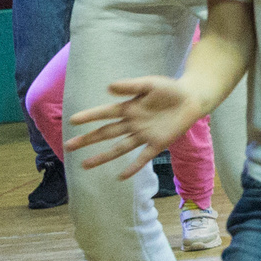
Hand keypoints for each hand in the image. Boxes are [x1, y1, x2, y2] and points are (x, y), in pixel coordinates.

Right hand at [65, 76, 201, 177]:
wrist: (192, 99)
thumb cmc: (169, 89)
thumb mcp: (149, 84)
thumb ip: (130, 86)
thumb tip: (108, 87)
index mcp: (129, 108)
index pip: (105, 113)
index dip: (90, 116)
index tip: (73, 120)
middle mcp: (132, 124)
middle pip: (106, 133)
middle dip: (88, 140)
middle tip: (69, 146)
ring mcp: (144, 135)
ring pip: (119, 148)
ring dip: (103, 157)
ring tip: (85, 165)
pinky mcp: (158, 144)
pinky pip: (143, 157)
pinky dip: (133, 167)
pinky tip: (121, 176)